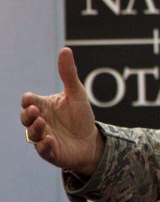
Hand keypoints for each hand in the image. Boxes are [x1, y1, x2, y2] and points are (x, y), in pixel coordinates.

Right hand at [20, 47, 103, 175]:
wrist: (91, 141)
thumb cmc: (81, 116)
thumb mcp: (77, 93)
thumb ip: (68, 73)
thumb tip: (65, 49)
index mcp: (44, 106)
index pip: (29, 101)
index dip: (28, 100)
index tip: (30, 98)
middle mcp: (40, 121)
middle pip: (25, 117)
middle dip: (27, 114)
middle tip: (35, 110)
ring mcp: (43, 137)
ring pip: (32, 134)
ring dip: (35, 129)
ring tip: (41, 122)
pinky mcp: (50, 152)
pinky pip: (43, 150)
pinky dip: (44, 145)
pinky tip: (49, 140)